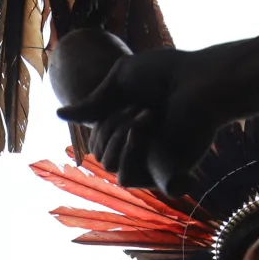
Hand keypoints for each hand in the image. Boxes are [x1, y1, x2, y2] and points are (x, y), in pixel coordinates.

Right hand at [58, 46, 254, 194]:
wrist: (199, 80)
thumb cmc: (166, 74)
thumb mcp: (120, 80)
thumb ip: (93, 103)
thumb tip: (59, 115)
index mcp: (127, 129)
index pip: (97, 143)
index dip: (102, 125)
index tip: (125, 100)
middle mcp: (139, 148)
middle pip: (102, 157)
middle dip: (114, 128)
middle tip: (143, 106)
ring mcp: (153, 160)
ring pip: (115, 170)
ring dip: (125, 140)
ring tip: (150, 117)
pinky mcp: (170, 171)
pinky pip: (143, 185)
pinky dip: (145, 172)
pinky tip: (157, 146)